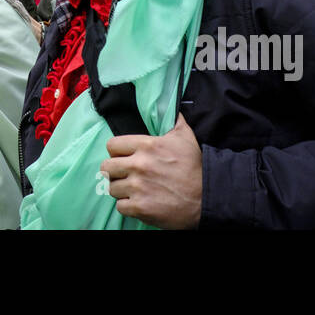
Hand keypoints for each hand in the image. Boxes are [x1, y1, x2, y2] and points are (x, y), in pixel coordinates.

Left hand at [100, 113, 202, 228]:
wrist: (207, 197)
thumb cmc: (195, 167)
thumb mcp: (185, 137)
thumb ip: (173, 120)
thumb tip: (171, 107)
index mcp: (146, 146)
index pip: (112, 145)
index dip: (116, 151)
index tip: (123, 157)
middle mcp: (139, 165)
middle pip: (106, 167)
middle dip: (114, 171)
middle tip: (124, 175)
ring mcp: (138, 187)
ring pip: (112, 188)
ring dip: (121, 190)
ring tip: (133, 190)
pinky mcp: (141, 208)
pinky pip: (120, 207)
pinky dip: (128, 206)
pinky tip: (139, 203)